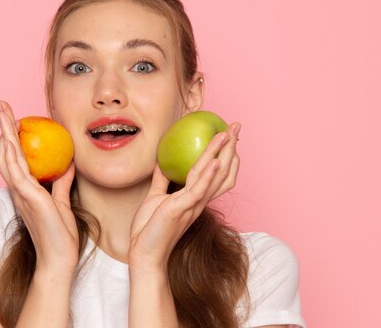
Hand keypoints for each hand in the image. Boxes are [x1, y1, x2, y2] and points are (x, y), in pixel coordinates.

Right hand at [0, 100, 78, 274]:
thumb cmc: (61, 235)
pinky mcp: (29, 199)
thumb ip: (62, 182)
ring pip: (7, 158)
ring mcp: (21, 193)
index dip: (11, 137)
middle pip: (5, 152)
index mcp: (25, 189)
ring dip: (4, 134)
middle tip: (0, 106)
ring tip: (3, 113)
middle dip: (3, 128)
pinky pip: (18, 174)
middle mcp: (19, 189)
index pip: (15, 157)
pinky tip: (13, 140)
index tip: (13, 118)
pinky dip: (13, 155)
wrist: (60, 259)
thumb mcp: (63, 201)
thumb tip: (68, 163)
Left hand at [128, 123, 240, 271]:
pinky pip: (198, 189)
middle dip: (231, 147)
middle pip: (222, 170)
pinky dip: (208, 174)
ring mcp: (192, 204)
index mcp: (195, 197)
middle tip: (236, 126)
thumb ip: (161, 181)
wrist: (144, 253)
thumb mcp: (155, 198)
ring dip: (221, 153)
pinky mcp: (182, 208)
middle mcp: (199, 200)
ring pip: (213, 175)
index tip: (227, 133)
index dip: (225, 153)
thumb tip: (161, 163)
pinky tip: (213, 161)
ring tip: (227, 134)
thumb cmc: (149, 230)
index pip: (217, 172)